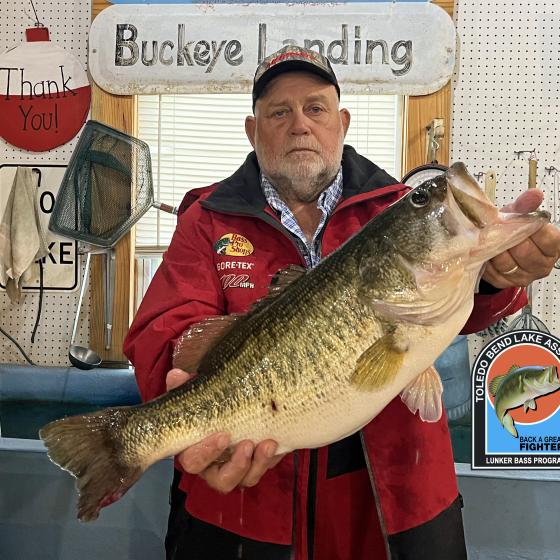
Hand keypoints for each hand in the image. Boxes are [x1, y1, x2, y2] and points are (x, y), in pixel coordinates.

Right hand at [165, 368, 284, 492]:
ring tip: (268, 443)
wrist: (233, 405)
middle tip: (247, 444)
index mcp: (195, 451)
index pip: (194, 461)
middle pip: (222, 481)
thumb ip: (183, 387)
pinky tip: (276, 442)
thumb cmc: (209, 405)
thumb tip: (176, 376)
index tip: (223, 435)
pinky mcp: (256, 465)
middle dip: (237, 465)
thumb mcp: (196, 395)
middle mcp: (215, 466)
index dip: (207, 452)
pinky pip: (264, 468)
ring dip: (258, 464)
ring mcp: (237, 469)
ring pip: (246, 479)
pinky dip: (272, 458)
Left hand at [482, 189, 559, 287]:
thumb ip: (526, 205)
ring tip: (487, 238)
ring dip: (494, 249)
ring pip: (507, 263)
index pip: (547, 239)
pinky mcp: (505, 283)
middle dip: (508, 238)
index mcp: (552, 247)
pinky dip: (486, 260)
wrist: (496, 246)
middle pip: (525, 252)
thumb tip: (534, 195)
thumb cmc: (512, 230)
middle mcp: (541, 264)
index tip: (517, 219)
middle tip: (496, 228)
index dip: (531, 228)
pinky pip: (493, 272)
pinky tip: (484, 252)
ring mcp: (524, 276)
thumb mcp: (518, 215)